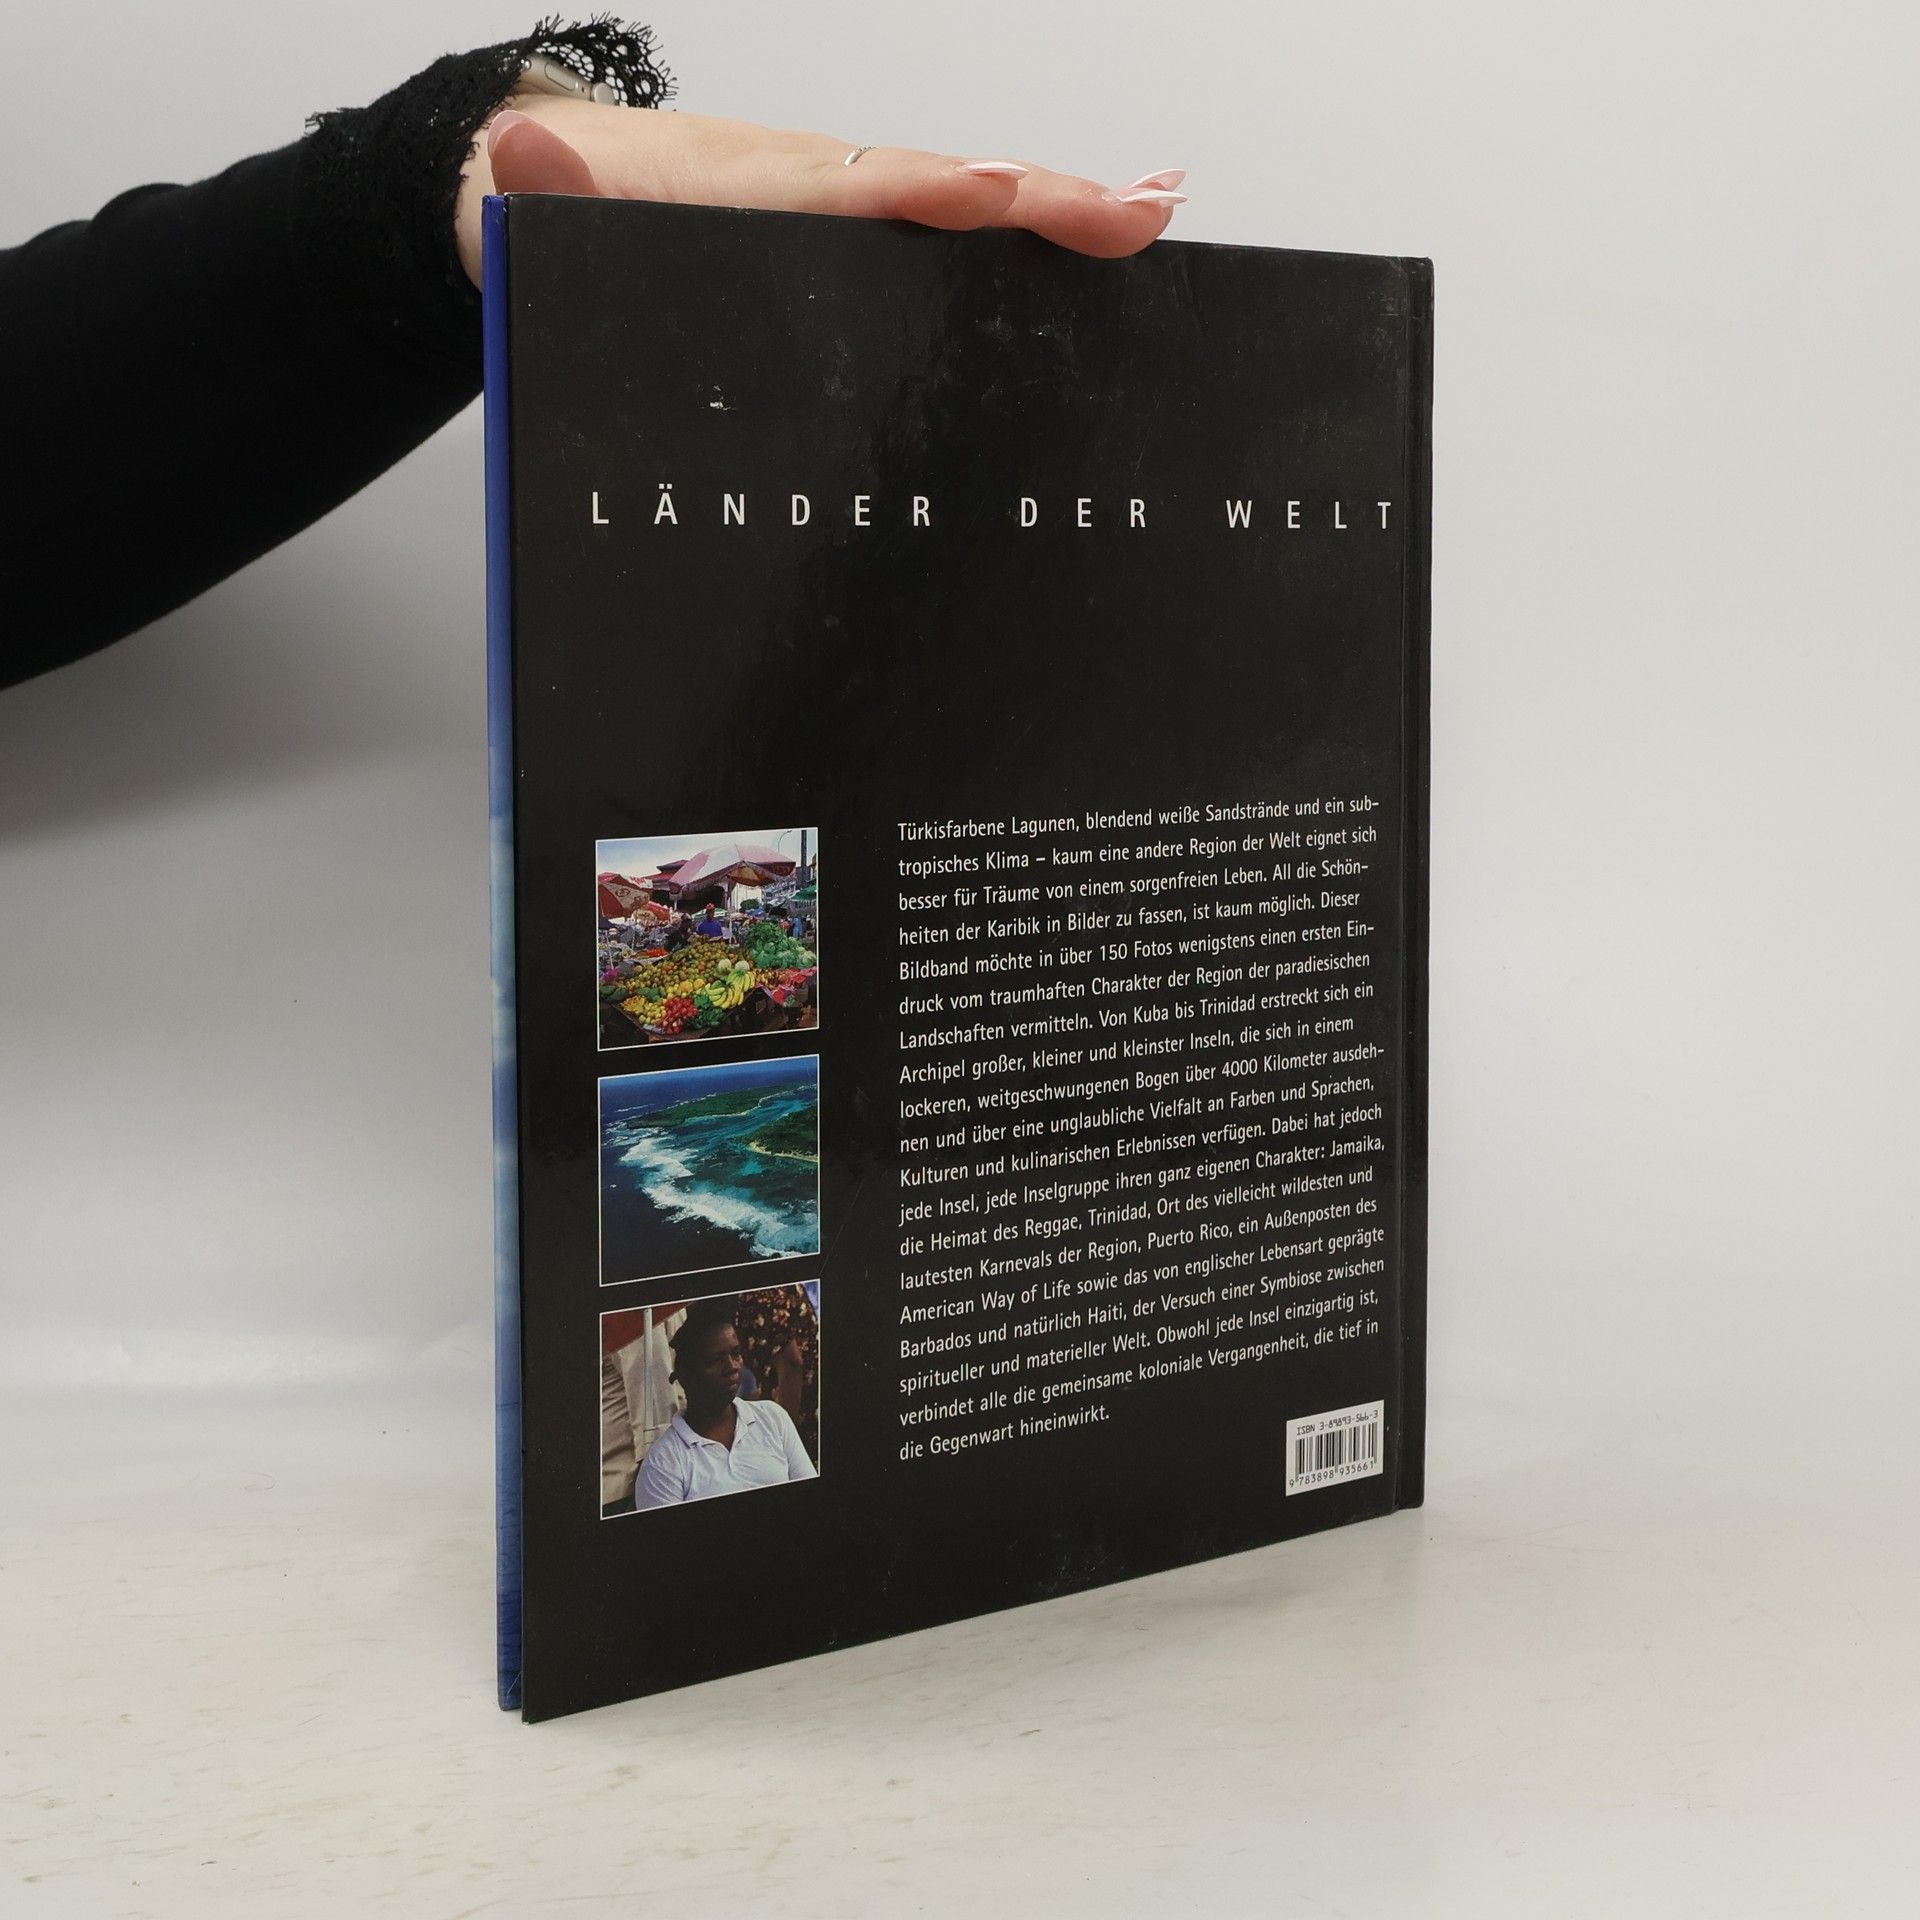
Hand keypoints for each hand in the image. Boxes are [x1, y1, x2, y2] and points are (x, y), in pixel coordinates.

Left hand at [455, 97, 1185, 283]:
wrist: (548, 180)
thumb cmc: (571, 209)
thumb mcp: (537, 205)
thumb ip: (538, 189)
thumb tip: (515, 157)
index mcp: (747, 186)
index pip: (846, 188)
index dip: (923, 195)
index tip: (992, 195)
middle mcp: (813, 182)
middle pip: (936, 187)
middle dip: (1037, 200)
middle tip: (1133, 212)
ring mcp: (843, 203)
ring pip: (960, 203)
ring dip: (1060, 209)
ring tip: (1151, 213)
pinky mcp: (856, 235)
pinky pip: (949, 231)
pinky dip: (1031, 228)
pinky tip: (1104, 239)